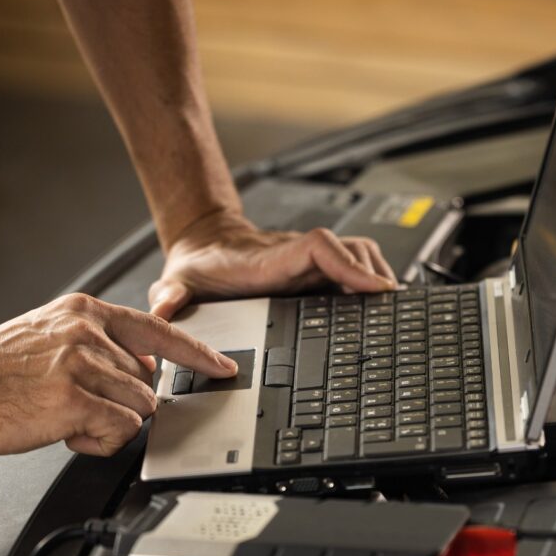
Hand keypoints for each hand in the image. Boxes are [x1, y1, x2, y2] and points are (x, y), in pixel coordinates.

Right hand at [0, 293, 236, 455]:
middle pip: (148, 382)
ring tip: (69, 419)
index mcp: (87, 313)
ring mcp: (83, 364)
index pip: (160, 331)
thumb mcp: (53, 335)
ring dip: (110, 425)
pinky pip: (121, 430)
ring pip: (139, 408)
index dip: (197, 353)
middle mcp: (89, 333)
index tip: (223, 367)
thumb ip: (100, 344)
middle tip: (79, 407)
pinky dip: (101, 441)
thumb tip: (144, 366)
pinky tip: (69, 433)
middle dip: (122, 404)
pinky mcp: (75, 399)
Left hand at [148, 209, 396, 319]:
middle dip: (375, 274)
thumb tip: (162, 305)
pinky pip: (355, 267)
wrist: (204, 247)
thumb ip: (169, 295)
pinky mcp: (318, 271)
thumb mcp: (177, 281)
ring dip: (378, 276)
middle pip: (352, 250)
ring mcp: (311, 264)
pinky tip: (378, 305)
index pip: (320, 248)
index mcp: (271, 261)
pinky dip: (372, 280)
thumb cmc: (198, 268)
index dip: (349, 264)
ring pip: (359, 255)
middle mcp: (298, 258)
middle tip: (393, 309)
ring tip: (391, 309)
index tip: (372, 287)